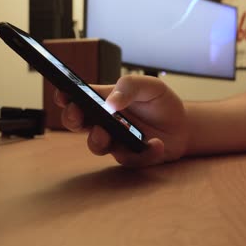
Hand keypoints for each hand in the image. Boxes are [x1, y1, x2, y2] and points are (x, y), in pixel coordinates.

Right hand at [54, 75, 187, 166]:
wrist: (182, 126)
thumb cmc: (161, 102)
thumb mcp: (150, 86)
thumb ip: (130, 86)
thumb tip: (111, 102)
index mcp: (104, 101)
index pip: (78, 98)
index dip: (65, 96)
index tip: (62, 95)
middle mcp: (104, 122)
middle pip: (77, 122)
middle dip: (72, 119)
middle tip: (78, 115)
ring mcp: (114, 141)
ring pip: (96, 145)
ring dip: (99, 140)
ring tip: (109, 133)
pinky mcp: (129, 157)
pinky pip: (129, 159)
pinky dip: (144, 152)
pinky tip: (156, 144)